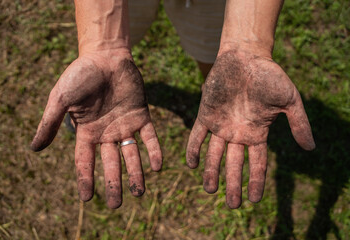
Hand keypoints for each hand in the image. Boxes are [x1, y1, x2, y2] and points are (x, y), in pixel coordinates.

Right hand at [31, 50, 161, 207]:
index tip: (87, 198)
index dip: (85, 179)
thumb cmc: (80, 75)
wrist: (105, 56)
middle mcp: (107, 133)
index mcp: (87, 132)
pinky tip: (157, 167)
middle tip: (117, 204)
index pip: (85, 161)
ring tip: (140, 193)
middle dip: (114, 183)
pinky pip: (150, 137)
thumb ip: (50, 122)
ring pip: (131, 154)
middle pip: (111, 164)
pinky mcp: (142, 116)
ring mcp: (125, 125)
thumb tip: (34, 148)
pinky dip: (154, 151)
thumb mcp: (61, 99)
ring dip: (136, 173)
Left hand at [186, 49, 314, 207]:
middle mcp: (237, 133)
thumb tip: (311, 148)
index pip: (257, 164)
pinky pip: (197, 136)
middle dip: (233, 184)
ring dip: (211, 172)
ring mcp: (220, 125)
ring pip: (214, 155)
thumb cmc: (269, 76)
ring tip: (209, 190)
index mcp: (257, 133)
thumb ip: (299, 123)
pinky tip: (192, 165)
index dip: (256, 182)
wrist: (245, 56)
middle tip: (232, 204)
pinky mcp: (205, 115)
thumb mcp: (290, 100)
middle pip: (234, 165)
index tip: (253, 200)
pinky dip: (193, 149)